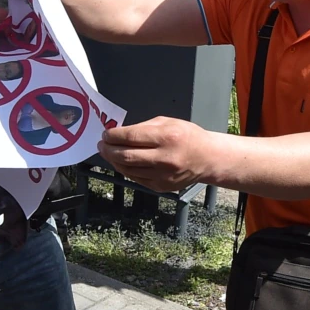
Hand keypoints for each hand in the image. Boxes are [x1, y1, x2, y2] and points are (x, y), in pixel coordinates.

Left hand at [97, 116, 212, 192]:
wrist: (208, 159)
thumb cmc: (187, 136)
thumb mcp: (167, 122)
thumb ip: (143, 127)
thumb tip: (119, 133)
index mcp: (166, 137)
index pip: (131, 137)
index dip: (113, 136)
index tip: (105, 134)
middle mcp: (164, 158)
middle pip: (126, 156)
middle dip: (108, 150)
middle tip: (101, 144)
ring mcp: (162, 176)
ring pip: (128, 170)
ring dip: (113, 161)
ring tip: (108, 153)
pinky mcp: (161, 187)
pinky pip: (135, 178)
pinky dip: (125, 170)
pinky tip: (121, 163)